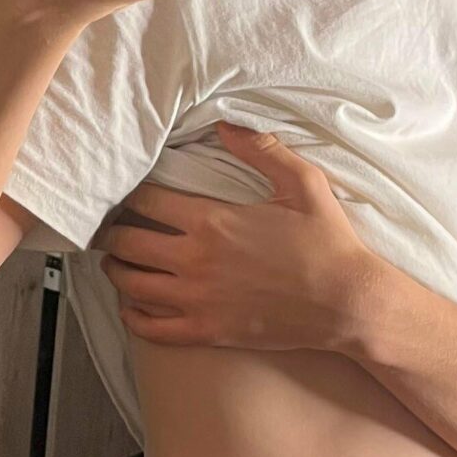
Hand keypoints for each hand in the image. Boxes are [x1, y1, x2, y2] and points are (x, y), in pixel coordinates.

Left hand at [101, 121, 380, 351]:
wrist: (346, 303)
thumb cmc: (327, 242)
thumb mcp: (303, 184)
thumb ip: (261, 150)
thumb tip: (225, 124)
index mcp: (212, 221)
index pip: (146, 201)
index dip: (129, 194)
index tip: (126, 193)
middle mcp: (195, 260)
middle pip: (126, 242)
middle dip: (111, 232)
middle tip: (110, 228)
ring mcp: (197, 300)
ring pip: (130, 284)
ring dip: (115, 270)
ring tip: (114, 262)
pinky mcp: (206, 332)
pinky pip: (152, 328)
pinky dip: (132, 316)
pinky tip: (131, 306)